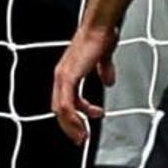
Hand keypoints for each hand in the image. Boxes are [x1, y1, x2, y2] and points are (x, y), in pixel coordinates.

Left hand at [48, 21, 116, 145]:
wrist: (100, 28)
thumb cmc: (101, 38)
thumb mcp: (103, 59)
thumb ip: (105, 69)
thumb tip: (109, 81)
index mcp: (67, 73)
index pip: (63, 101)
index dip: (72, 116)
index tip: (84, 126)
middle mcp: (61, 76)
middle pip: (59, 108)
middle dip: (70, 126)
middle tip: (82, 138)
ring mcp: (63, 77)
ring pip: (61, 109)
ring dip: (72, 125)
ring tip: (84, 136)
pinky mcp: (68, 77)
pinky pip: (67, 103)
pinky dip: (74, 116)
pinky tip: (85, 123)